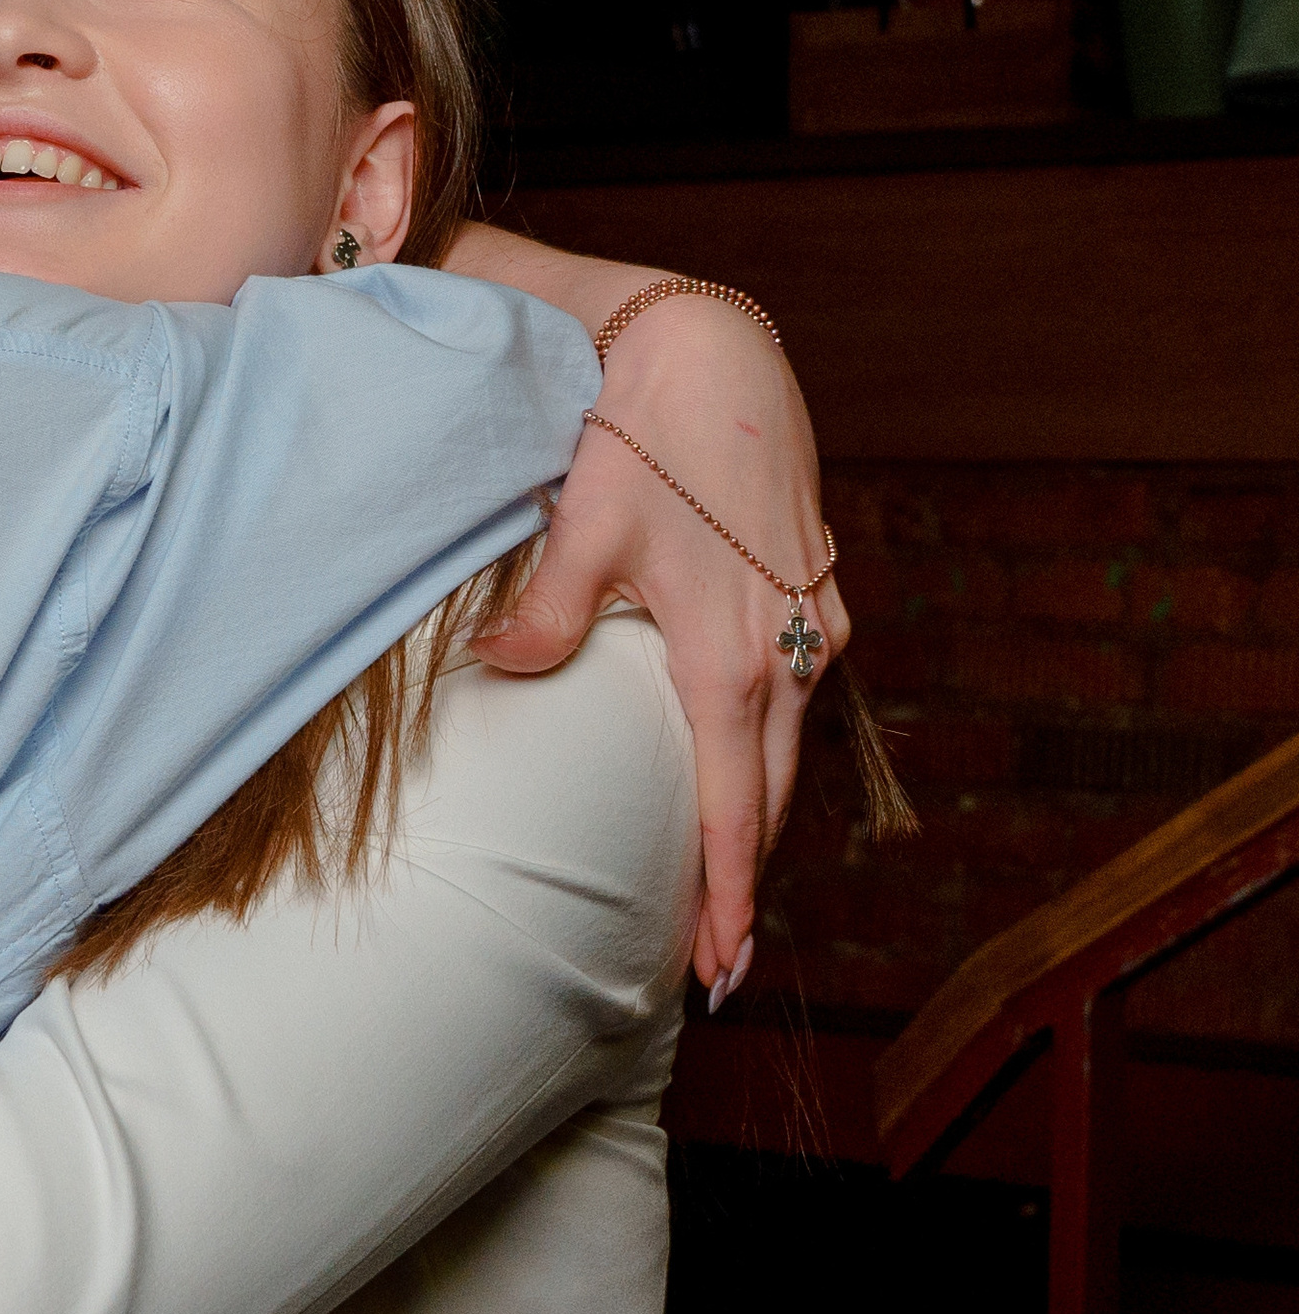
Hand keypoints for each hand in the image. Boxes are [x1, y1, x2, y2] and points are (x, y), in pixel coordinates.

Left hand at [472, 296, 845, 993]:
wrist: (717, 347)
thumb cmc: (648, 433)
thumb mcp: (585, 525)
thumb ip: (544, 611)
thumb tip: (496, 667)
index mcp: (734, 656)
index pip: (735, 807)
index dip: (726, 894)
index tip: (716, 966)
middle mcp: (791, 651)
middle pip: (772, 796)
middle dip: (746, 882)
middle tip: (717, 963)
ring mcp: (815, 620)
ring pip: (790, 747)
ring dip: (761, 816)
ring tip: (727, 884)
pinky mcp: (817, 589)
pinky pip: (798, 695)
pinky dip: (771, 748)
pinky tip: (744, 766)